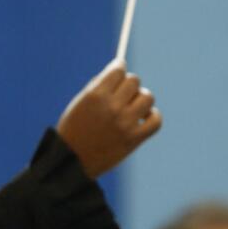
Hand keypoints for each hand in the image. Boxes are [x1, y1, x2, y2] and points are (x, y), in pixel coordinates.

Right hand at [56, 59, 161, 177]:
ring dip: (141, 99)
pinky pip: (156, 120)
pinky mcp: (134, 139)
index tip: (120, 69)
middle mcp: (112, 107)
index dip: (120, 67)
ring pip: (147, 97)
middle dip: (128, 85)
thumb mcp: (80, 102)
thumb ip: (99, 85)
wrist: (72, 161)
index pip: (119, 69)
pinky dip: (152, 117)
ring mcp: (125, 123)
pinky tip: (142, 119)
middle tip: (122, 94)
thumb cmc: (74, 129)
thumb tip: (120, 70)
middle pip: (134, 81)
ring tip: (132, 108)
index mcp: (95, 95)